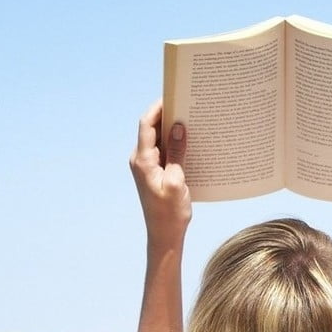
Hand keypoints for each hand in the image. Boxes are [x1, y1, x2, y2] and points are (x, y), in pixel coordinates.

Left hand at [130, 99, 190, 250]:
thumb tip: (178, 126)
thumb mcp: (177, 181)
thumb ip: (176, 152)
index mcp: (142, 160)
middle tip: (188, 104)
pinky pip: (162, 150)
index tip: (173, 95)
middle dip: (168, 115)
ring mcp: (145, 166)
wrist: (164, 235)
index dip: (158, 107)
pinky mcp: (153, 172)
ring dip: (172, 129)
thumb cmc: (170, 213)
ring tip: (191, 119)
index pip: (146, 124)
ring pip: (157, 139)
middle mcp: (140, 160)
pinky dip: (173, 143)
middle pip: (151, 128)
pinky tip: (189, 142)